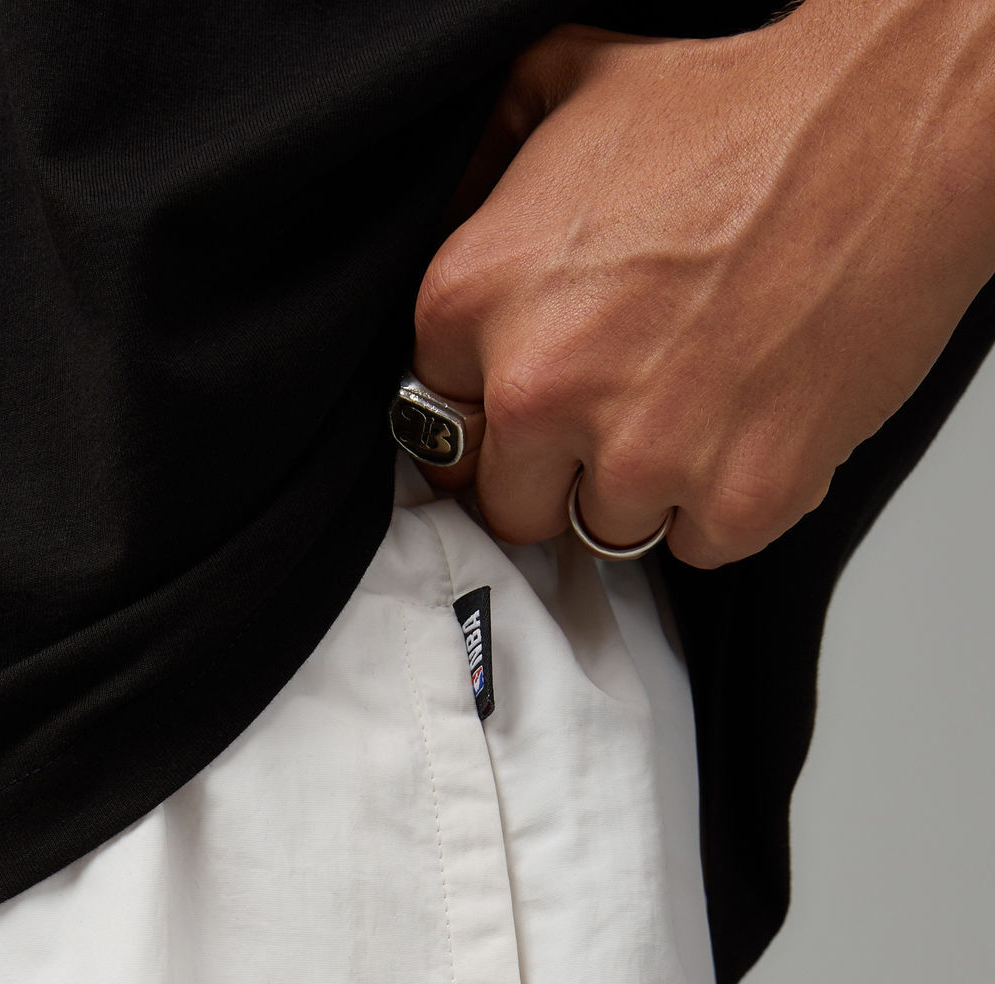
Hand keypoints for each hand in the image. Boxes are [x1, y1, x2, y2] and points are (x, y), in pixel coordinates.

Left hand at [412, 0, 994, 564]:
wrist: (889, 129)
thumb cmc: (743, 114)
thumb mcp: (563, 92)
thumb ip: (483, 184)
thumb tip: (453, 238)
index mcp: (473, 301)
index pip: (439, 424)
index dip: (496, 413)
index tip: (540, 396)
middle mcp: (540, 389)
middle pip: (512, 503)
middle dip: (561, 465)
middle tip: (627, 395)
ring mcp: (638, 456)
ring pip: (606, 530)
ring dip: (646, 483)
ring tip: (700, 389)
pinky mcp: (734, 499)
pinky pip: (699, 546)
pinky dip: (726, 498)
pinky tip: (751, 412)